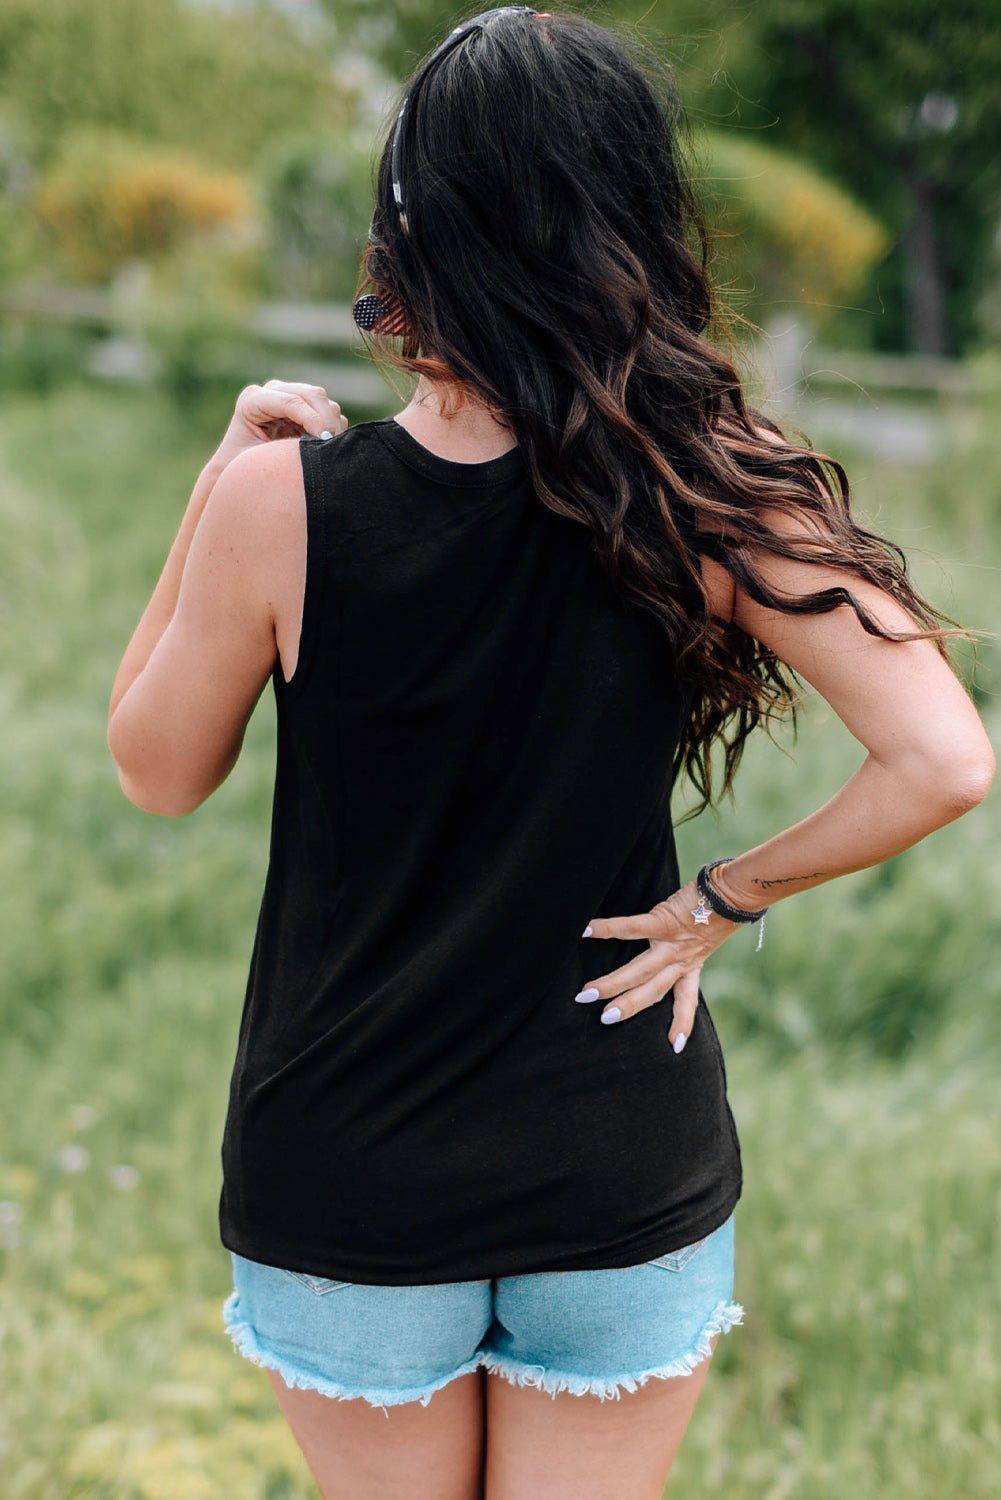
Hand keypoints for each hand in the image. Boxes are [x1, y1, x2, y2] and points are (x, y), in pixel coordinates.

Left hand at [211, 380, 348, 470]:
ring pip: (325, 402)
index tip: (325, 442)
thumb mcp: (258, 462)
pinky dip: (334, 429)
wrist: (241, 472)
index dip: (313, 420)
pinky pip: (330, 412)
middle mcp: (272, 392)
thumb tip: (318, 447)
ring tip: (326, 451)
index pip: (291, 402)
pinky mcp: (306, 407)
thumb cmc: (243, 471)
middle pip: (312, 395)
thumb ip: (283, 452)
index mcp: (252, 401)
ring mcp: (290, 396)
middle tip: (331, 447)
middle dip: (327, 421)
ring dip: (332, 425)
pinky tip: (324, 448)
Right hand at [581, 879, 739, 1048]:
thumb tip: (674, 942)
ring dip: (613, 984)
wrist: (731, 891)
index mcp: (691, 965)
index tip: (675, 1046)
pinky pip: (631, 927)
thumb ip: (689, 945)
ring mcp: (672, 943)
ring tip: (587, 994)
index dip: (682, 1023)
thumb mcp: (705, 936)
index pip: (686, 1000)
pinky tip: (586, 930)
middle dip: (628, 1007)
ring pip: (640, 970)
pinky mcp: (664, 920)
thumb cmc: (715, 908)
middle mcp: (681, 960)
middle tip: (604, 1019)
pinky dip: (607, 929)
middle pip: (652, 991)